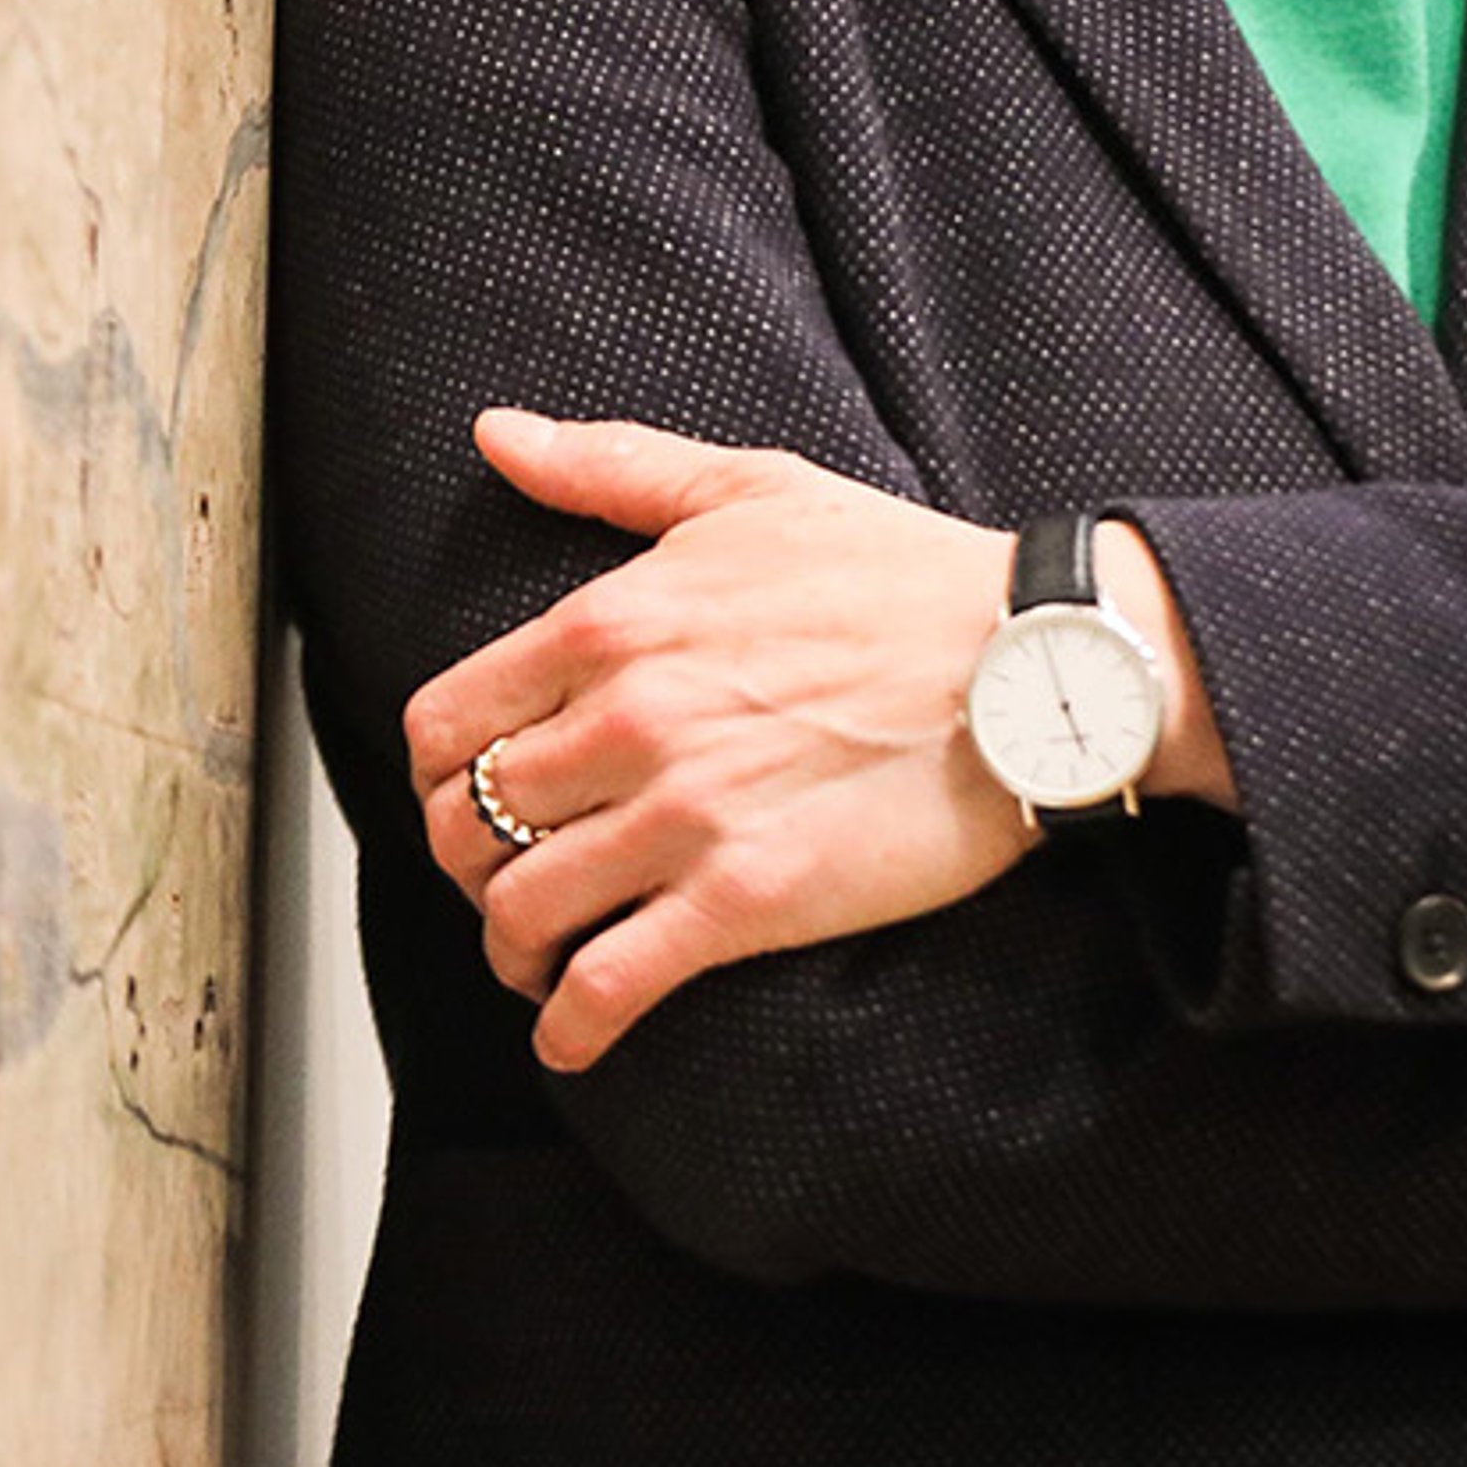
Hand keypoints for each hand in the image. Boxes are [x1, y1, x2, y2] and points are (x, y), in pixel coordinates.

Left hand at [407, 415, 1037, 1073]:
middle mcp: (628, 719)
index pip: (443, 721)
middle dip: (471, 862)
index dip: (437, 772)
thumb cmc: (897, 570)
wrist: (1029, 659)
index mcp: (611, 622)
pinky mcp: (745, 899)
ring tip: (541, 956)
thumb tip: (497, 433)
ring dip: (513, 948)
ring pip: (518, 910)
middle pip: (466, 823)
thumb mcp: (747, 488)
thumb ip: (608, 466)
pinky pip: (608, 988)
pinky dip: (571, 1027)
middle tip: (511, 875)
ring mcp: (683, 815)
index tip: (469, 792)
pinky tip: (576, 1033)